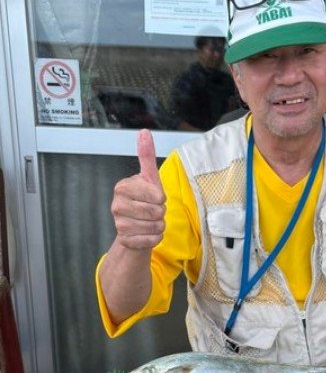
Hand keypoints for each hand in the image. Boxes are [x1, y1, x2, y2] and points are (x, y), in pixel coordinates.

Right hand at [110, 130, 165, 250]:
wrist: (135, 227)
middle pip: (157, 212)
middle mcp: (116, 204)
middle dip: (161, 213)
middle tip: (153, 211)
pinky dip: (155, 238)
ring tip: (149, 222)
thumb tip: (144, 132)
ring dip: (159, 226)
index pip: (158, 195)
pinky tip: (146, 233)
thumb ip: (146, 156)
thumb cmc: (145, 200)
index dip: (161, 198)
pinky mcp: (125, 240)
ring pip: (156, 226)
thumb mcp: (149, 178)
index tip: (154, 197)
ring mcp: (118, 223)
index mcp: (122, 187)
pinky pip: (152, 240)